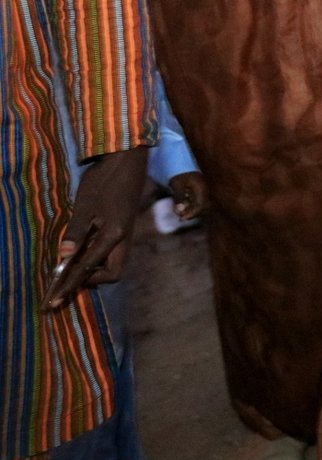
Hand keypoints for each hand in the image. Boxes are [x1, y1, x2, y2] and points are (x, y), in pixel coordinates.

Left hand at [45, 147, 150, 309]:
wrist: (127, 161)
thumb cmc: (104, 181)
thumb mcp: (85, 205)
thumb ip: (76, 231)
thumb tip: (63, 256)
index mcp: (114, 235)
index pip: (90, 268)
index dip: (71, 284)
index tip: (56, 299)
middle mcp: (123, 239)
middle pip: (112, 273)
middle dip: (90, 280)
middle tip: (66, 280)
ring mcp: (126, 233)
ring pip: (113, 263)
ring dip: (94, 269)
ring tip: (71, 267)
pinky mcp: (124, 227)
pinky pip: (112, 252)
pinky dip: (97, 257)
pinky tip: (82, 251)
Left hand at [167, 171, 207, 221]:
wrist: (181, 163)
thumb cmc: (179, 174)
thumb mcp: (177, 185)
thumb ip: (179, 198)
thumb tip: (179, 212)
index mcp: (201, 189)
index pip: (200, 206)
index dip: (192, 214)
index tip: (181, 218)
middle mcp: (205, 190)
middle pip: (203, 206)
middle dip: (192, 213)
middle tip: (180, 218)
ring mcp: (204, 189)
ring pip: (201, 204)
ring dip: (191, 210)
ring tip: (180, 213)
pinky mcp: (200, 189)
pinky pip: (199, 200)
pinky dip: (191, 205)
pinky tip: (183, 206)